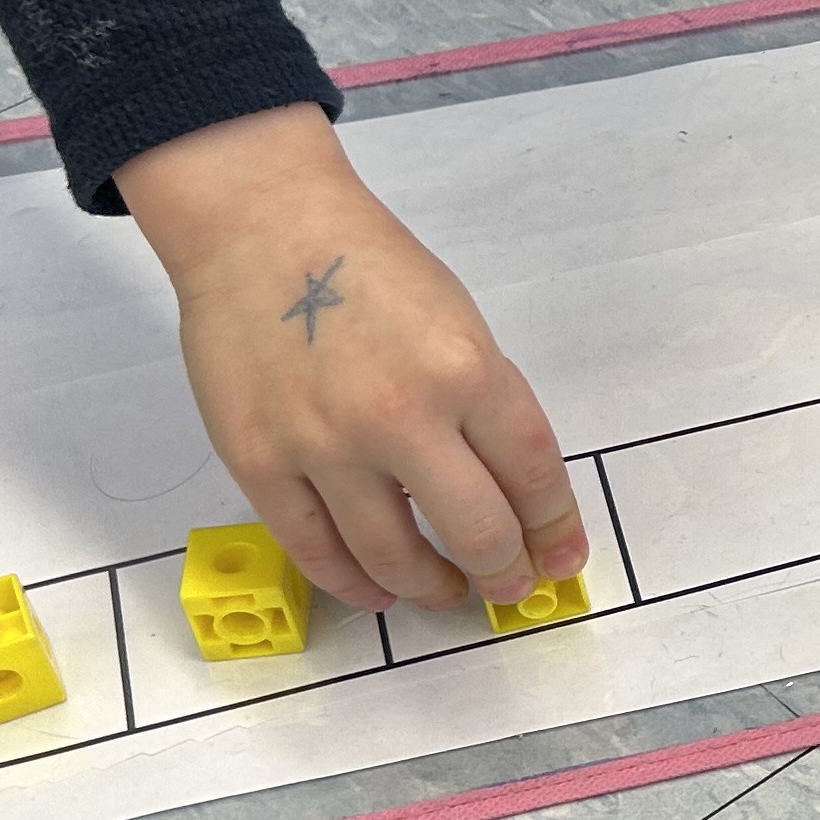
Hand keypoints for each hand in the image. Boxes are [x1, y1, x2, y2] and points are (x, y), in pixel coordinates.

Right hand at [113, 105, 588, 612]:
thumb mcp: (459, 324)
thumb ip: (485, 407)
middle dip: (504, 572)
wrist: (260, 228)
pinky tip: (377, 590)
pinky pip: (315, 550)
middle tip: (507, 585)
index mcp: (466, 371)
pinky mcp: (259, 462)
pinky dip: (353, 582)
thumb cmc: (366, 268)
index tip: (560, 559)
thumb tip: (512, 493)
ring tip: (444, 591)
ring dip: (431, 587)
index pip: (532, 476)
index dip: (553, 530)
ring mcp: (324, 445)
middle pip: (476, 532)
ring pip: (393, 558)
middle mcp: (400, 416)